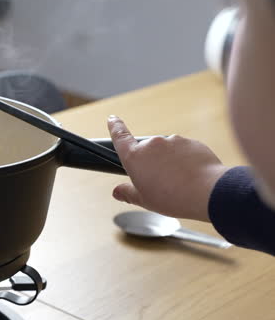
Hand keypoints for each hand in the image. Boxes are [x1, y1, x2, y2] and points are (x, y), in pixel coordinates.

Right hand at [108, 115, 229, 221]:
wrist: (207, 192)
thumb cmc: (172, 197)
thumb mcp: (144, 200)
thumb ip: (128, 193)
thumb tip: (118, 191)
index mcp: (135, 157)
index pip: (120, 136)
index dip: (115, 126)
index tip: (112, 118)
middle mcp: (153, 144)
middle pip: (147, 151)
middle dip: (151, 163)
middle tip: (159, 182)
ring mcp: (174, 141)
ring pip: (167, 152)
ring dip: (169, 163)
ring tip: (178, 182)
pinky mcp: (192, 143)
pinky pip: (184, 152)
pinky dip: (185, 162)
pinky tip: (190, 177)